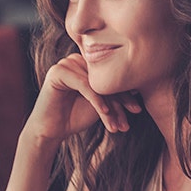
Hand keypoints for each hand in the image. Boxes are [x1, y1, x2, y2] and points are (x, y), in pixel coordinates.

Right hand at [25, 54, 141, 142]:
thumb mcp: (101, 104)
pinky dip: (96, 99)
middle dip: (120, 100)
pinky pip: (83, 84)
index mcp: (86, 64)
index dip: (125, 94)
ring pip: (96, 83)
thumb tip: (139, 87)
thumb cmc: (75, 117)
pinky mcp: (57, 72)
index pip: (110, 76)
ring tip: (116, 123)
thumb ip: (114, 94)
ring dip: (109, 105)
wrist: (51, 131)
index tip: (137, 110)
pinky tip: (104, 113)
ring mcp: (66, 64)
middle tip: (131, 117)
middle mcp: (76, 60)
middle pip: (105, 79)